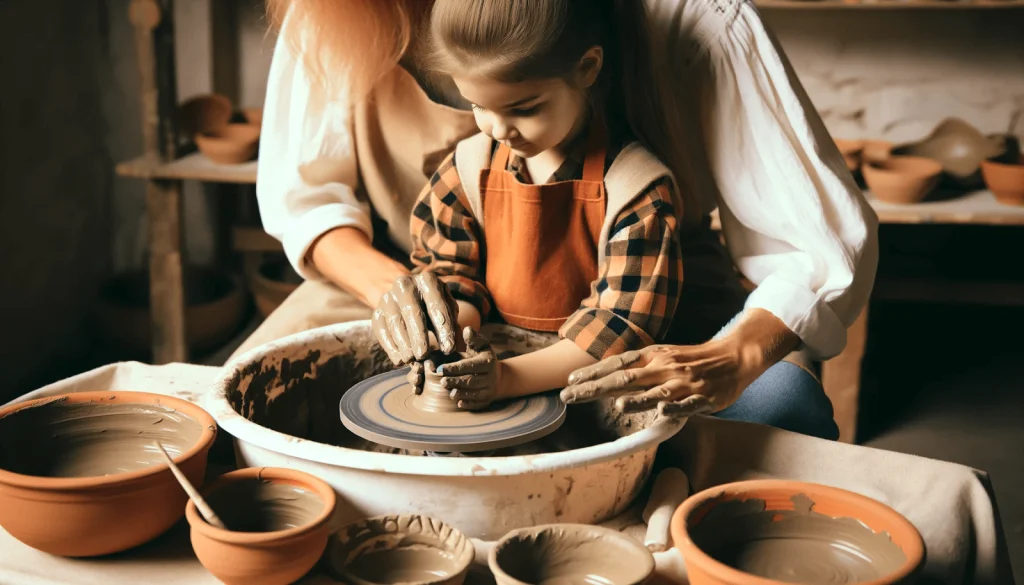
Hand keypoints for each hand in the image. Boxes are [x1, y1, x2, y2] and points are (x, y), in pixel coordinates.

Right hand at [372, 271, 458, 365]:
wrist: (407, 299)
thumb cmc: (434, 307)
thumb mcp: (447, 310)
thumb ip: (453, 326)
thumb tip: (460, 346)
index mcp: (428, 280)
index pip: (436, 305)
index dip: (443, 328)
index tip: (449, 349)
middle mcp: (405, 285)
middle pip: (412, 312)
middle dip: (419, 335)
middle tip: (424, 355)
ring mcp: (388, 298)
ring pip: (395, 322)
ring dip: (403, 343)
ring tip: (412, 360)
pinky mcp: (377, 312)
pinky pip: (382, 330)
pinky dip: (390, 347)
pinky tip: (399, 360)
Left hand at [437, 327, 501, 410]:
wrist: (498, 375)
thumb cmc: (482, 357)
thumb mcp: (480, 346)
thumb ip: (473, 339)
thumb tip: (467, 329)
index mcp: (488, 362)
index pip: (469, 366)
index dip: (454, 368)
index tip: (440, 369)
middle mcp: (491, 377)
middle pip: (472, 381)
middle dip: (456, 382)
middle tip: (442, 382)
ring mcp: (490, 390)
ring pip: (475, 393)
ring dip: (461, 393)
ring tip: (449, 392)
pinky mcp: (488, 400)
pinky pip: (478, 404)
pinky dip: (469, 404)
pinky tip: (459, 403)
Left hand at [559, 310, 798, 417]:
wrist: (732, 357)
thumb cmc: (691, 360)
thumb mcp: (661, 356)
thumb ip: (637, 368)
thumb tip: (607, 378)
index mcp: (652, 357)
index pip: (617, 364)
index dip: (593, 372)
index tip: (569, 380)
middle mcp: (663, 367)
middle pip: (626, 379)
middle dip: (596, 388)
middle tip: (571, 396)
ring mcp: (683, 383)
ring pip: (656, 391)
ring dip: (636, 398)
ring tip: (616, 405)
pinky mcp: (702, 398)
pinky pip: (687, 404)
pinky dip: (674, 407)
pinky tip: (662, 411)